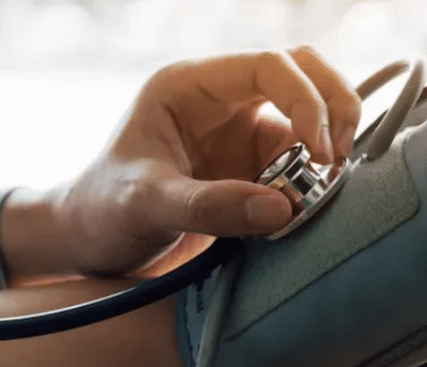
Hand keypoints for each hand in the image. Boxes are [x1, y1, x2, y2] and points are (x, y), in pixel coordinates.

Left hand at [0, 47, 361, 280]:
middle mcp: (219, 100)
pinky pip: (300, 160)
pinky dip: (314, 179)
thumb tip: (282, 208)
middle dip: (333, 108)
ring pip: (309, 116)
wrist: (88, 242)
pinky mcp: (249, 166)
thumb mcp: (146, 206)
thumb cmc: (102, 212)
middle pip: (303, 73)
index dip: (305, 100)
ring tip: (322, 191)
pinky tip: (304, 209)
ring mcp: (238, 132)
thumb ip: (208, 206)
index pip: (268, 66)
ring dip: (328, 146)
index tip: (318, 152)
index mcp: (188, 86)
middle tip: (338, 160)